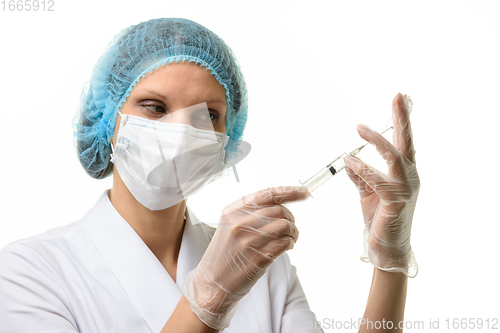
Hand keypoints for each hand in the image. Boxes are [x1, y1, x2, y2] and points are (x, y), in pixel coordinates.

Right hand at [182, 186, 309, 329]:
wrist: (212, 283)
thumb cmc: (224, 254)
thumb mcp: (229, 226)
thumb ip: (250, 213)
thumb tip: (282, 204)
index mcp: (232, 211)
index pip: (267, 194)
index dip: (289, 192)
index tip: (304, 192)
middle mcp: (240, 223)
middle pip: (279, 210)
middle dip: (290, 218)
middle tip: (290, 227)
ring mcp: (249, 241)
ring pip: (285, 225)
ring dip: (293, 232)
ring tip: (290, 238)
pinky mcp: (259, 257)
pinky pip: (285, 243)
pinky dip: (290, 243)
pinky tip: (286, 246)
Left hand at [343, 93, 419, 277]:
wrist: (385, 249)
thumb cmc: (380, 220)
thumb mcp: (367, 193)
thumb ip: (361, 176)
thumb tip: (350, 160)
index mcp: (404, 174)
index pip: (404, 142)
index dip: (402, 121)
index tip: (399, 99)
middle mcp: (410, 178)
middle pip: (407, 143)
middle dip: (402, 119)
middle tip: (397, 96)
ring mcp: (406, 190)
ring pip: (395, 159)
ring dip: (377, 142)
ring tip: (360, 129)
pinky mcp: (396, 203)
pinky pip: (380, 180)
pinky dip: (364, 170)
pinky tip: (351, 163)